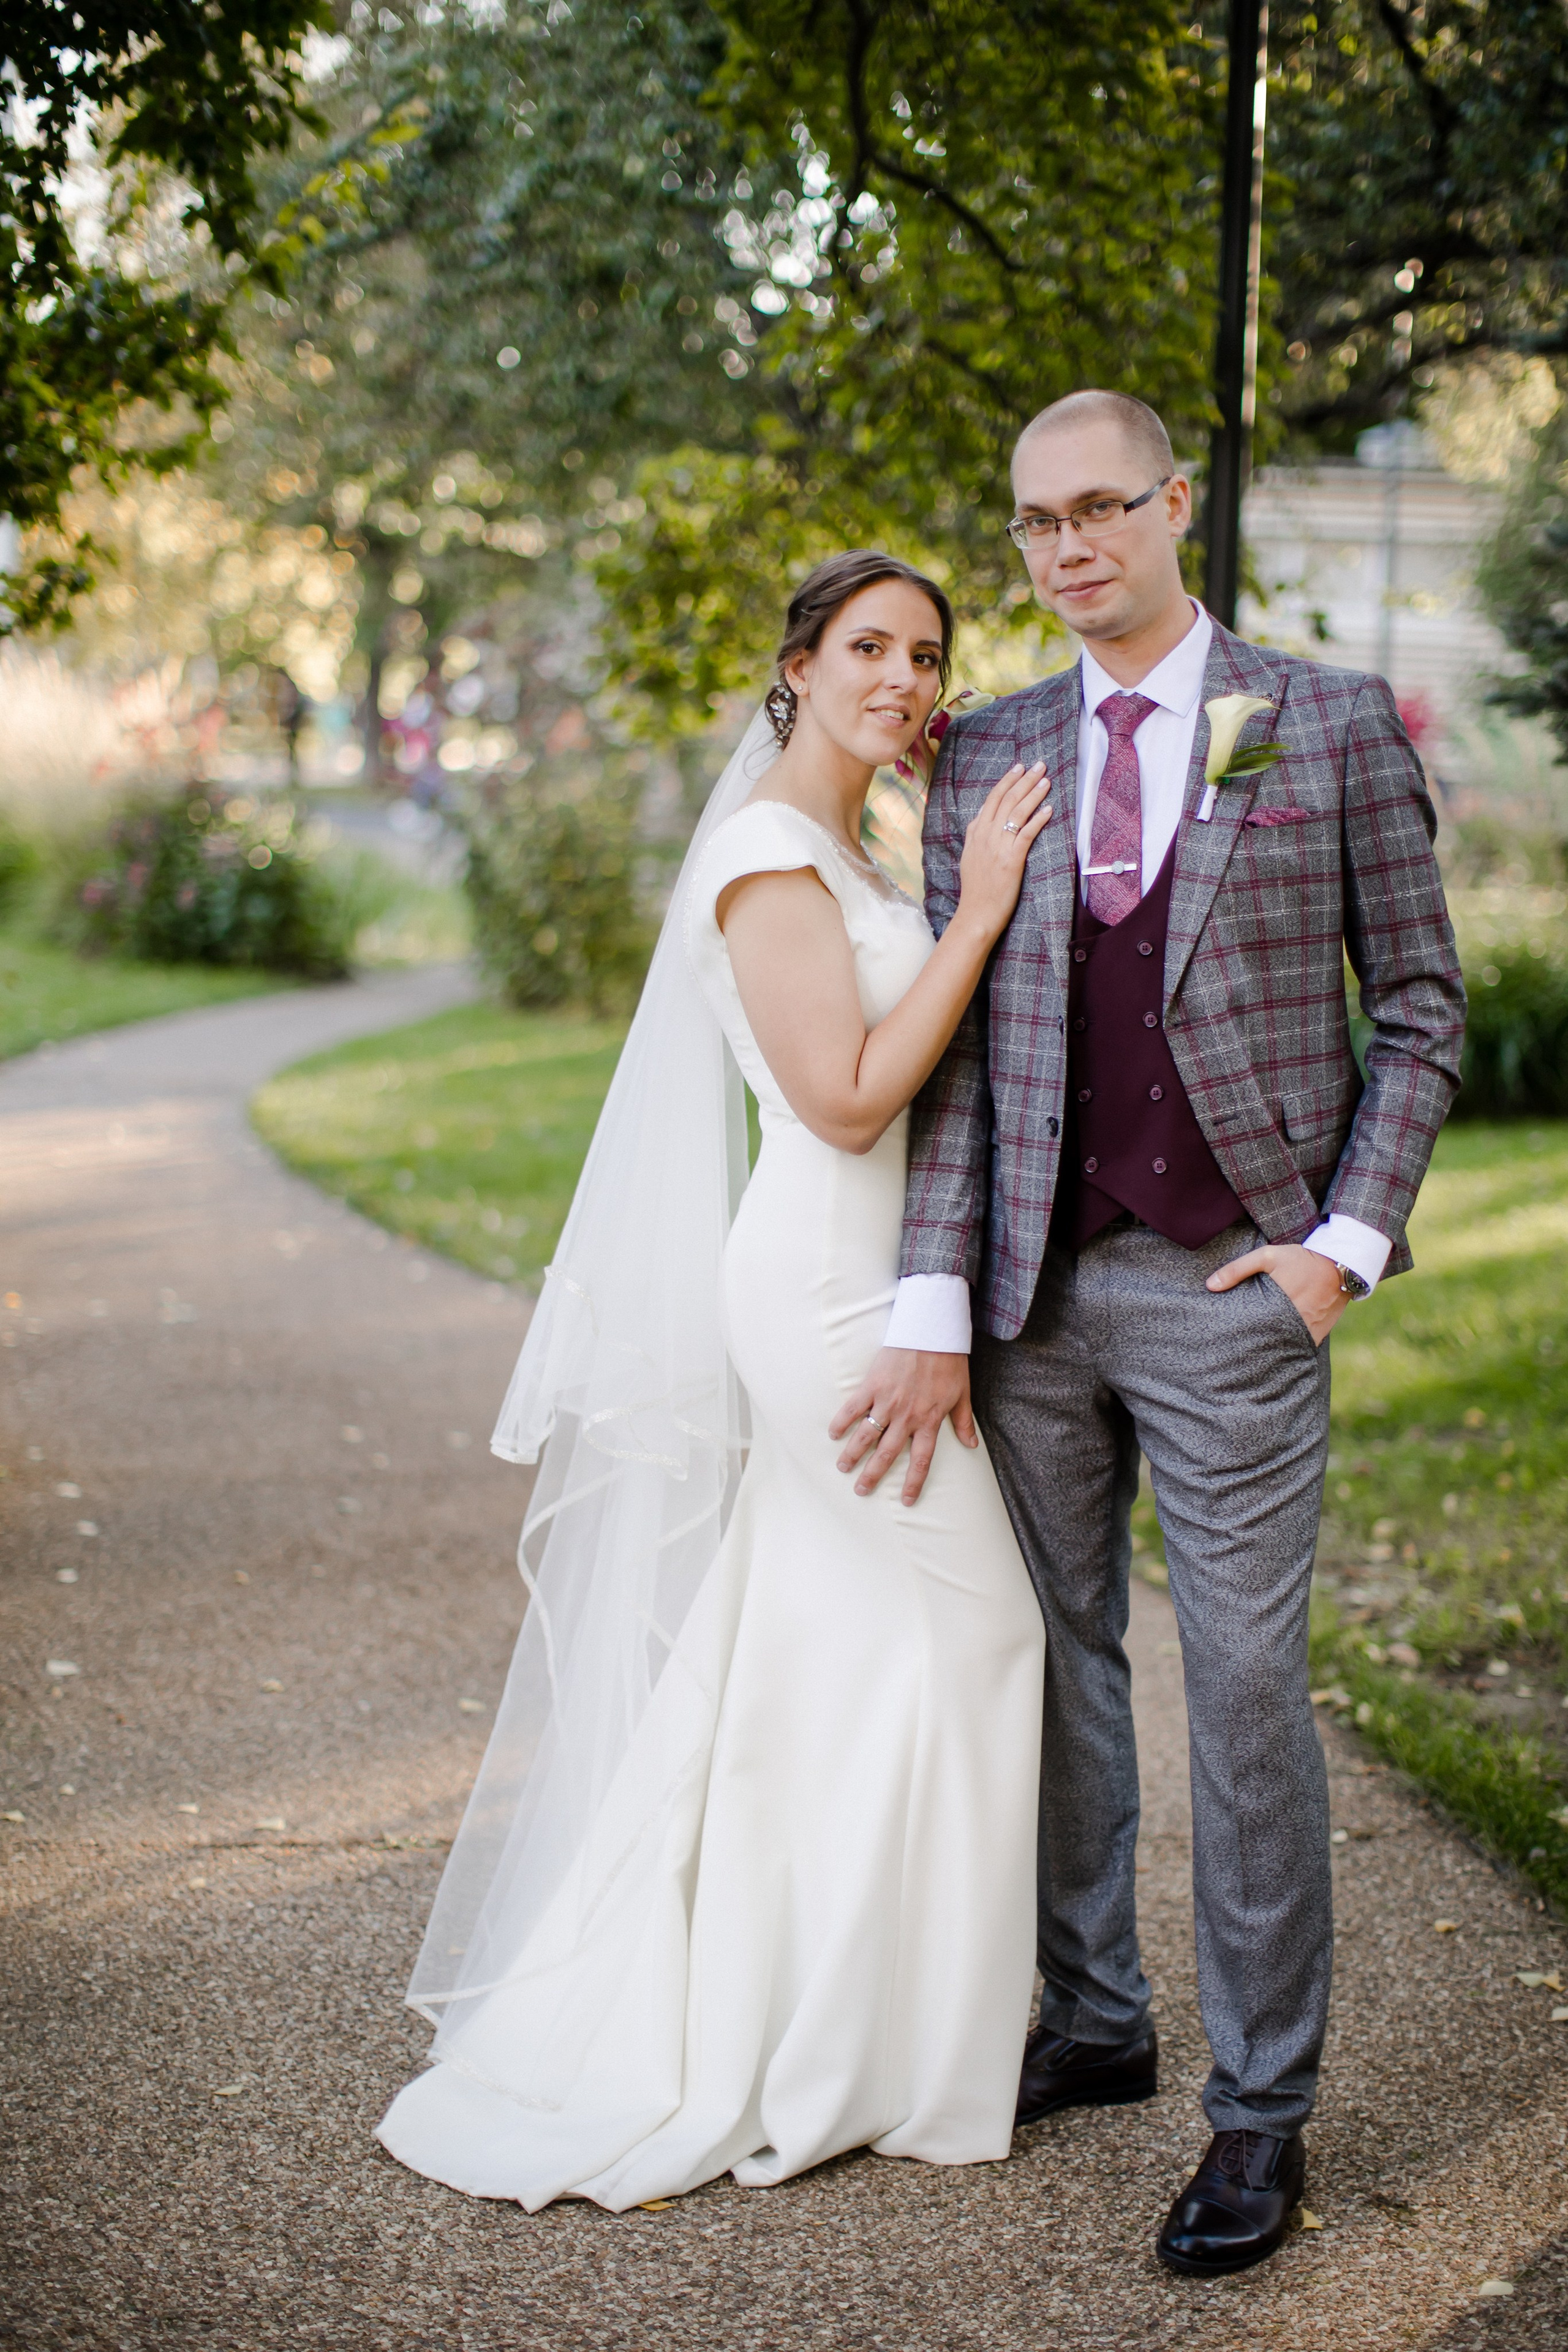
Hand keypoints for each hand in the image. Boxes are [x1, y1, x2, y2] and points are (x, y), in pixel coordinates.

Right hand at [829, 1348, 975, 1505]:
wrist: (932, 1331)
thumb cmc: (949, 1361)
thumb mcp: (962, 1394)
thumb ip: (963, 1422)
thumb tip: (972, 1445)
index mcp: (928, 1421)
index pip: (920, 1460)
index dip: (913, 1482)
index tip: (906, 1501)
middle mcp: (906, 1417)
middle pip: (886, 1453)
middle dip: (873, 1475)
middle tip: (861, 1490)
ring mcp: (887, 1402)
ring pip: (866, 1435)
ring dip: (853, 1454)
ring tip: (842, 1467)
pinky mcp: (872, 1385)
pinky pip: (853, 1408)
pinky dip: (842, 1421)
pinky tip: (833, 1433)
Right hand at [954, 762, 1052, 941]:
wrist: (975, 914)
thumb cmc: (976, 891)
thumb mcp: (969, 858)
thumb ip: (974, 837)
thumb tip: (979, 820)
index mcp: (975, 834)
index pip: (991, 800)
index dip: (1006, 782)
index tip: (1018, 768)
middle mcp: (985, 836)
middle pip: (1006, 800)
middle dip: (1023, 780)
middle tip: (1038, 765)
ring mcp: (997, 847)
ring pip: (1016, 812)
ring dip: (1033, 794)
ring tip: (1046, 780)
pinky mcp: (1011, 860)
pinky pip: (1026, 833)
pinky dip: (1038, 819)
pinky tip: (1049, 809)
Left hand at [1205, 1242, 1348, 1346]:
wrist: (1341, 1264)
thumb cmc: (1301, 1259)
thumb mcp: (1267, 1256)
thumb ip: (1237, 1270)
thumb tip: (1210, 1285)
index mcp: (1276, 1305)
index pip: (1251, 1331)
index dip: (1238, 1340)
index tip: (1225, 1345)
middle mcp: (1293, 1323)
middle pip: (1266, 1345)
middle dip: (1251, 1350)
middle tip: (1235, 1355)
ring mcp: (1307, 1332)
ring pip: (1283, 1349)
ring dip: (1270, 1351)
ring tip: (1253, 1355)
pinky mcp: (1318, 1335)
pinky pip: (1299, 1348)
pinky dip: (1289, 1349)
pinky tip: (1276, 1350)